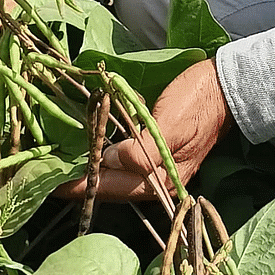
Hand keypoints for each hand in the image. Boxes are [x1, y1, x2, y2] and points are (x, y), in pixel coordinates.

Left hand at [56, 59, 232, 203]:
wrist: (226, 87)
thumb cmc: (197, 102)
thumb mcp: (170, 123)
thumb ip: (141, 149)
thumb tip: (109, 161)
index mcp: (160, 178)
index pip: (110, 187)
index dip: (80, 186)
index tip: (51, 185)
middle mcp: (159, 180)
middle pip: (111, 187)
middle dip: (81, 183)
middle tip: (48, 177)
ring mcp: (160, 168)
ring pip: (117, 177)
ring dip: (91, 173)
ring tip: (63, 168)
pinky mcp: (160, 153)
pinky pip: (126, 164)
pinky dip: (106, 160)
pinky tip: (93, 153)